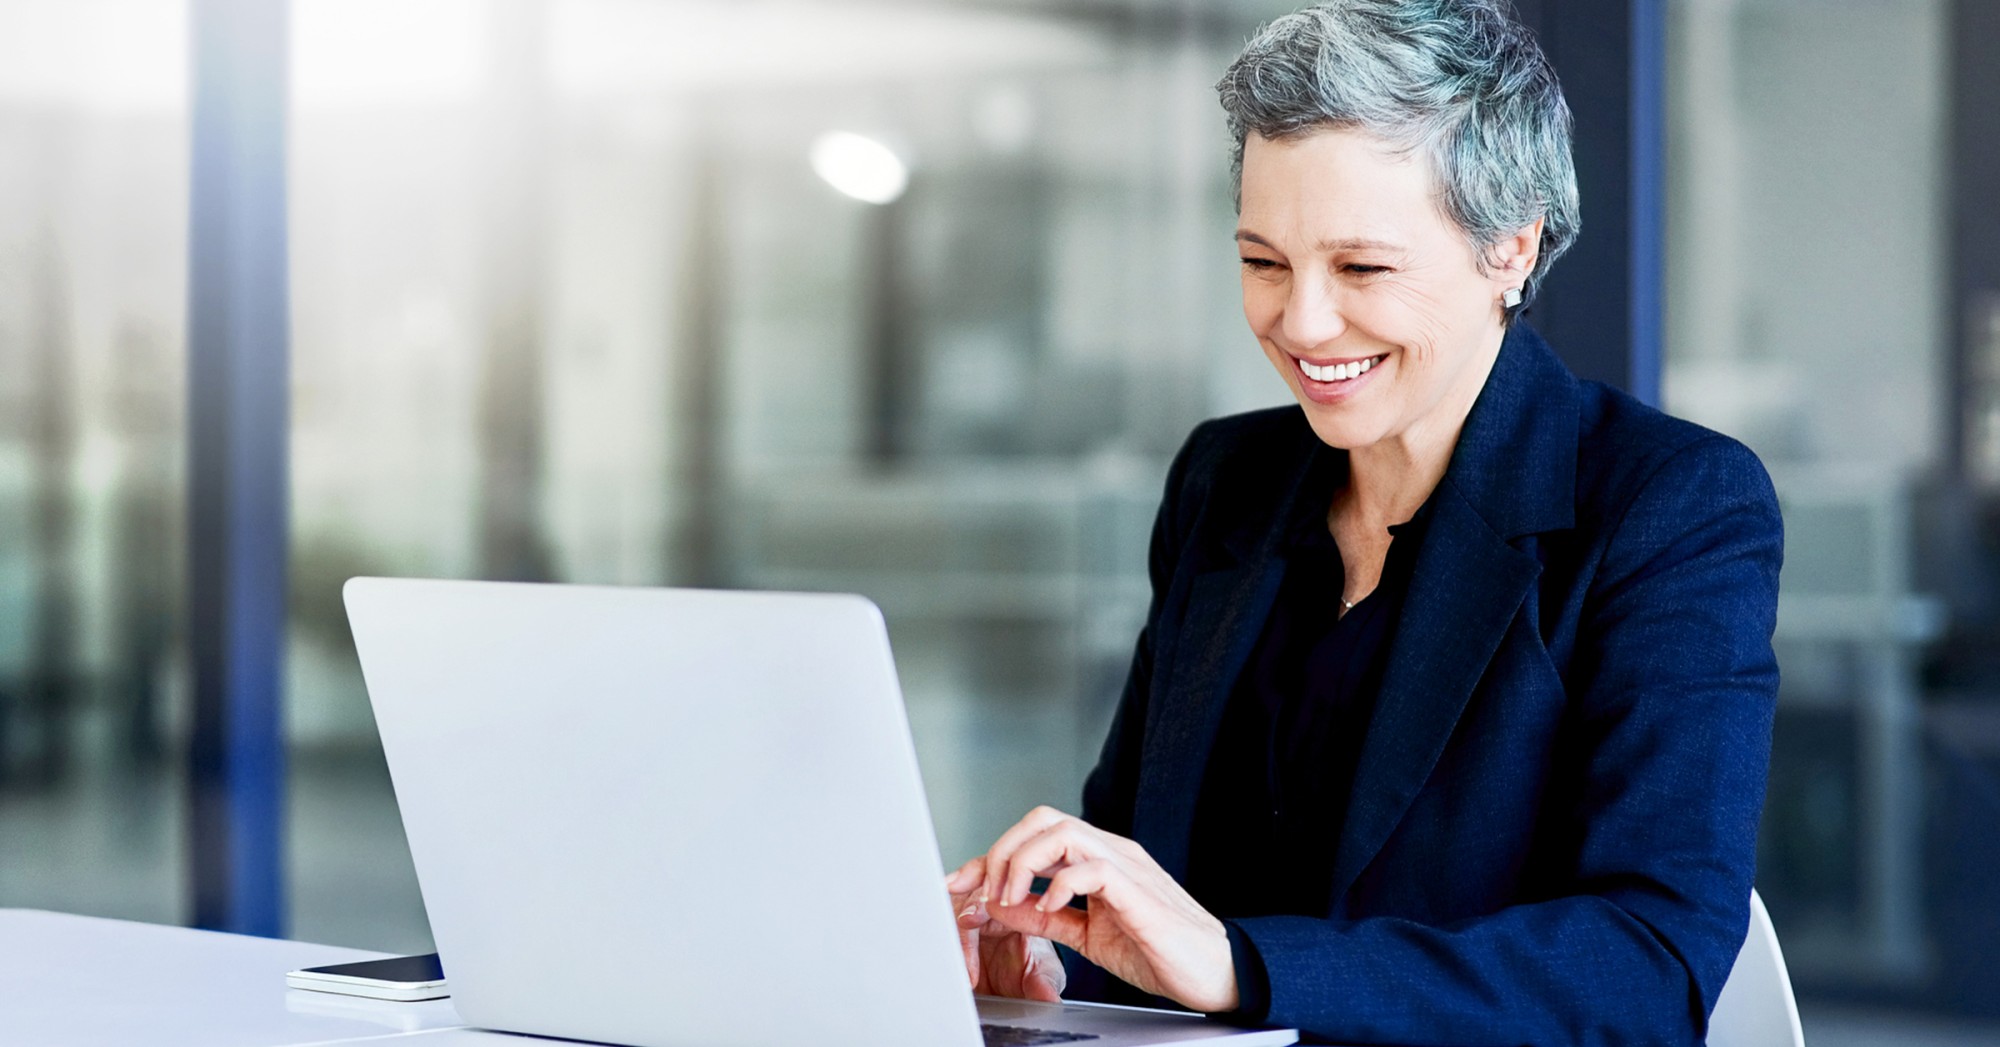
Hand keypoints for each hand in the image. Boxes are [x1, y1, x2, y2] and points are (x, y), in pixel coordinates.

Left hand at [953, 806, 1237, 1013]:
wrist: (1211, 973)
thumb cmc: (1158, 951)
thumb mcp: (1086, 935)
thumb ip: (1047, 917)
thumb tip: (1005, 907)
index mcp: (1097, 859)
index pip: (1036, 833)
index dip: (992, 853)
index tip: (960, 882)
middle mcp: (1110, 852)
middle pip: (1043, 818)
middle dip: (1002, 850)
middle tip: (986, 890)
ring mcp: (1126, 866)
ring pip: (1062, 832)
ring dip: (1023, 863)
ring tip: (1011, 898)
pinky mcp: (1138, 891)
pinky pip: (1092, 868)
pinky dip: (1059, 885)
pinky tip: (1049, 908)